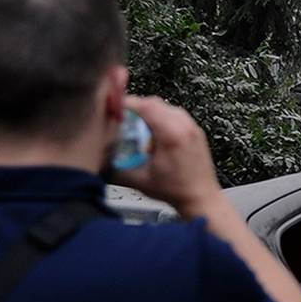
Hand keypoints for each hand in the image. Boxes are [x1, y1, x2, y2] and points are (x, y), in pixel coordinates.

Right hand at [114, 95, 223, 218]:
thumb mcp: (139, 180)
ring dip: (149, 113)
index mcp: (172, 134)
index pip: (146, 106)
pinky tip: (153, 135)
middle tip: (122, 118)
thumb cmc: (176, 191)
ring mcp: (192, 127)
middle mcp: (185, 126)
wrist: (200, 198)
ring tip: (137, 128)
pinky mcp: (195, 131)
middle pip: (155, 103)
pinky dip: (161, 118)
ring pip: (166, 107)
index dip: (127, 103)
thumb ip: (116, 168)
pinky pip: (176, 115)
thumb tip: (99, 158)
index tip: (115, 107)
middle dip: (136, 108)